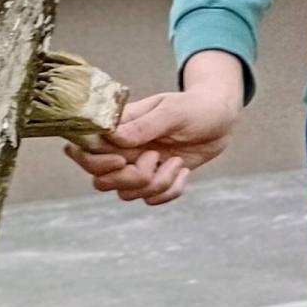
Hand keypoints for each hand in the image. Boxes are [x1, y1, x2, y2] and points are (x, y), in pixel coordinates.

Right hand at [62, 88, 239, 204]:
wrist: (221, 118)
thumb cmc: (195, 107)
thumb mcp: (173, 111)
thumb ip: (144, 126)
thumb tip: (114, 138)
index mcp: (120, 128)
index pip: (85, 150)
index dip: (96, 162)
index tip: (123, 158)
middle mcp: (124, 150)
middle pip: (101, 181)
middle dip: (130, 178)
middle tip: (155, 158)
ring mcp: (139, 166)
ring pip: (126, 194)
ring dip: (156, 183)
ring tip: (177, 161)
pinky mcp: (157, 179)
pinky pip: (151, 199)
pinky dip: (170, 190)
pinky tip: (184, 170)